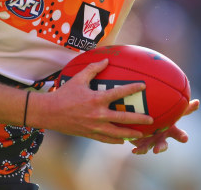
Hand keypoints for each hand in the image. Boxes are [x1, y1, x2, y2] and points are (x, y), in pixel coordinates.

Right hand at [38, 59, 153, 143]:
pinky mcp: (89, 134)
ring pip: (116, 133)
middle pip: (123, 118)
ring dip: (130, 134)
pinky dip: (115, 140)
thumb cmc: (64, 93)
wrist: (49, 112)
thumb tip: (106, 59)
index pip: (118, 93)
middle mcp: (97, 114)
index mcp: (96, 99)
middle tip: (151, 119)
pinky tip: (122, 141)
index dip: (132, 88)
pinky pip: (105, 139)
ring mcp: (94, 127)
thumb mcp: (78, 78)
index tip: (143, 86)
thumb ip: (93, 69)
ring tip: (141, 135)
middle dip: (139, 119)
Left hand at [130, 98, 199, 154]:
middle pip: (162, 145)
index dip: (181, 137)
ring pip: (149, 147)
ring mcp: (152, 142)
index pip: (178, 134)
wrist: (147, 123)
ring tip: (142, 151)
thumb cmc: (164, 115)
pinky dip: (138, 150)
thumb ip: (184, 108)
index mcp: (170, 131)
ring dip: (145, 149)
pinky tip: (134, 151)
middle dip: (161, 147)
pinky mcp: (142, 144)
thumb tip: (199, 101)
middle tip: (157, 150)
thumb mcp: (172, 110)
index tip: (185, 138)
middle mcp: (161, 138)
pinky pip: (140, 148)